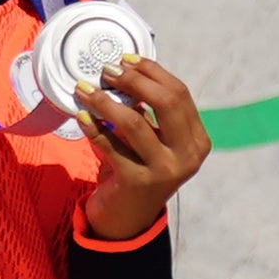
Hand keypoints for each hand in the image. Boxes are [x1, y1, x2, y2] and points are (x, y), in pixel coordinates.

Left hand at [75, 56, 210, 239]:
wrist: (128, 219)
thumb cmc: (139, 169)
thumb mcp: (154, 140)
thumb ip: (150, 112)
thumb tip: (125, 69)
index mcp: (197, 141)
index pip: (180, 94)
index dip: (153, 72)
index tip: (126, 59)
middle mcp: (187, 156)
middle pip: (166, 102)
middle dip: (134, 80)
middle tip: (106, 70)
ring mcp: (164, 170)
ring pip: (134, 122)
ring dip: (105, 101)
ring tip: (84, 89)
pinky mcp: (137, 182)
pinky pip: (110, 146)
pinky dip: (93, 128)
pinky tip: (81, 116)